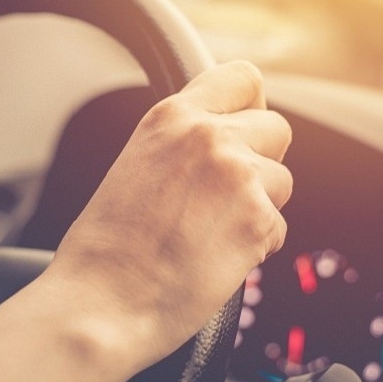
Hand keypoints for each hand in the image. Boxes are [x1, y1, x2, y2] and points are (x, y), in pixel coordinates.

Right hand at [49, 61, 291, 364]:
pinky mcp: (258, 221)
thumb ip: (181, 145)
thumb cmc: (104, 250)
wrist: (100, 303)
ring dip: (259, 206)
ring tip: (209, 234)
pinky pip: (278, 226)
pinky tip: (214, 259)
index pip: (242, 78)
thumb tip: (222, 145)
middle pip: (275, 128)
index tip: (244, 128)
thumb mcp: (135, 166)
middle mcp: (209, 137)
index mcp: (171, 117)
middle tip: (222, 197)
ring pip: (282, 181)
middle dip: (260, 161)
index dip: (249, 107)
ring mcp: (238, 177)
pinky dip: (256, 246)